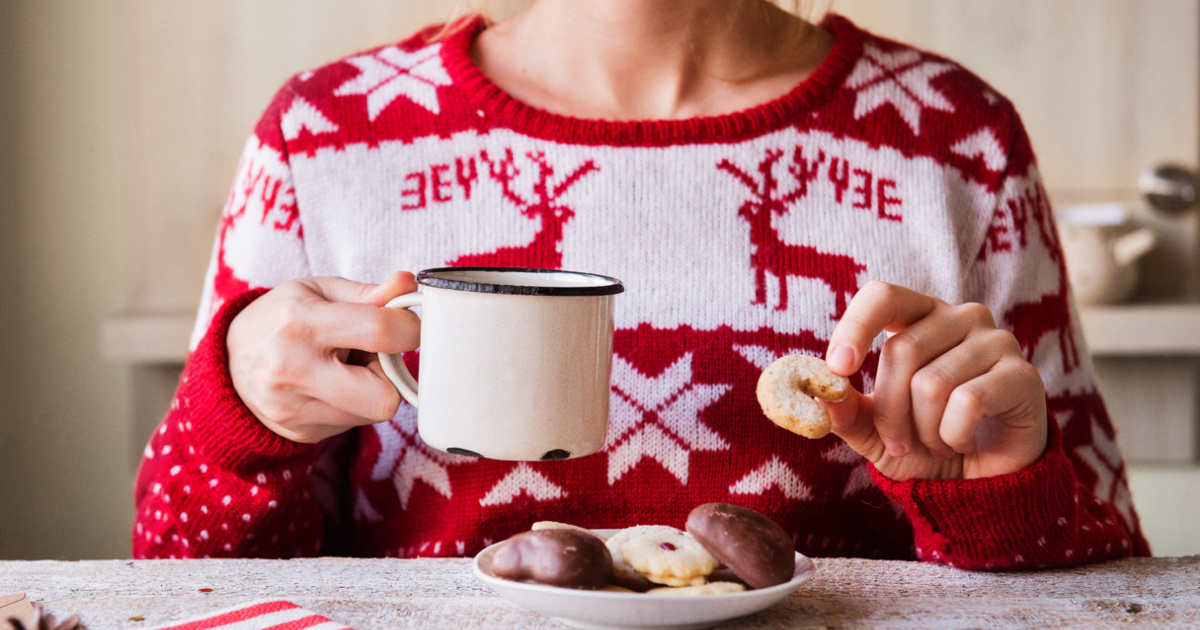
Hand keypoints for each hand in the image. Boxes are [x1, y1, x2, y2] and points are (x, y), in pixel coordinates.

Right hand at [227, 271, 420, 442]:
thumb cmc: (282, 318)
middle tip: (376, 356)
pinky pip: (354, 424)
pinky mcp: (300, 432)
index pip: (379, 331)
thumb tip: (407, 285)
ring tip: (346, 369)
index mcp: (300, 322)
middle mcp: (294, 370)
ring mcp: (294, 408)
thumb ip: (367, 292)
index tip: (407, 325)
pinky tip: (332, 386)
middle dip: (392, 375)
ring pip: (373, 413)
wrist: (228, 362)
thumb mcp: (318, 291)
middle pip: (384, 397)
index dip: (409, 328)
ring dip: (373, 389)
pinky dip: (354, 405)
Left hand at [823, 281, 1047, 479]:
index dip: (856, 326)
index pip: (883, 296)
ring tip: (939, 442)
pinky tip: (964, 443)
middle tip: (900, 442)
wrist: (983, 483)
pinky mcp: (1023, 375)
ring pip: (932, 382)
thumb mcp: (874, 432)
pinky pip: (969, 402)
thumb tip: (818, 393)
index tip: (837, 367)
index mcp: (918, 317)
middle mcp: (960, 317)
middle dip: (890, 411)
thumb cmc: (925, 445)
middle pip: (902, 350)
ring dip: (925, 431)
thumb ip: (846, 411)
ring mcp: (996, 341)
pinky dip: (954, 435)